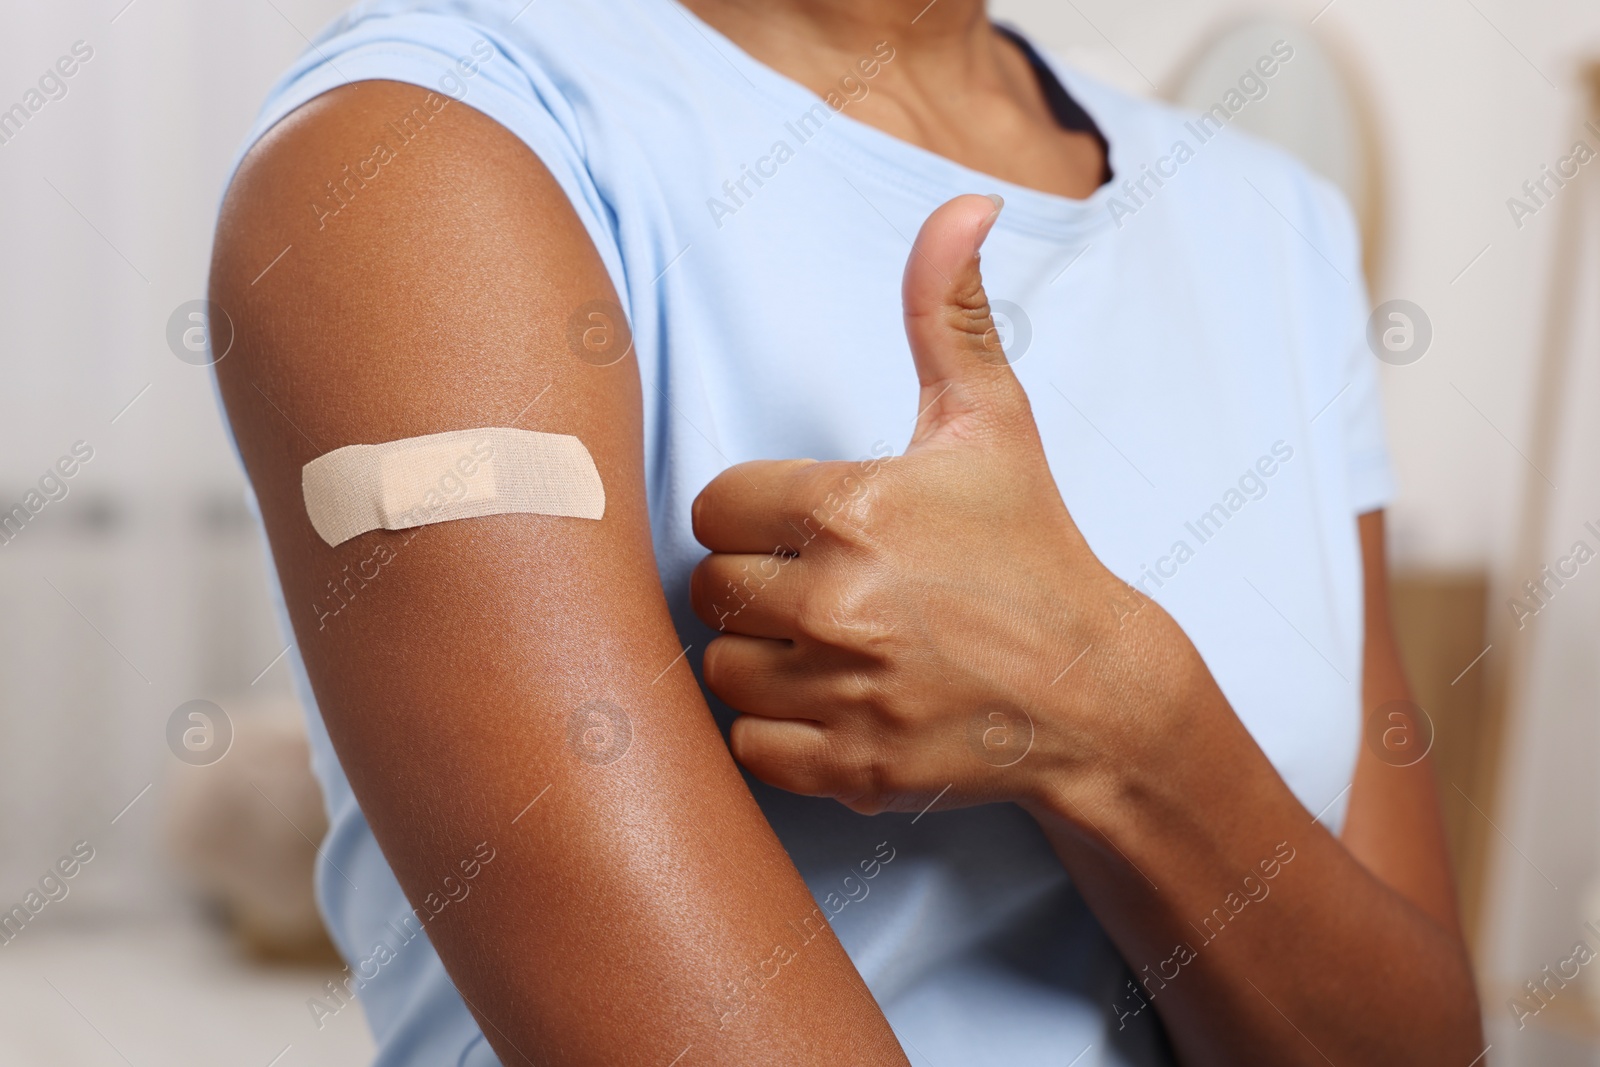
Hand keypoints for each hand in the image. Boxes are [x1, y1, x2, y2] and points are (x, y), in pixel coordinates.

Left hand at [689, 195, 1197, 815]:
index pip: (715, 506)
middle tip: (819, 585)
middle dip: (755, 583)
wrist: (1096, 689)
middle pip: (710, 587)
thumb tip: (964, 202)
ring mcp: (843, 692)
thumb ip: (948, 312)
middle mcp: (836, 602)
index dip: (754, 514)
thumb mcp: (991, 421)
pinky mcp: (850, 768)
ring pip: (721, 667)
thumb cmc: (1031, 546)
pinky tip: (834, 701)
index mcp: (849, 507)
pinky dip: (778, 730)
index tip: (805, 525)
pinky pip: (748, 746)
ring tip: (827, 643)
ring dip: (760, 656)